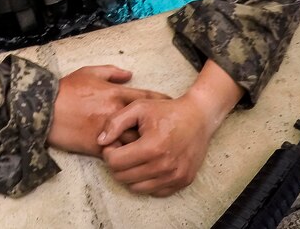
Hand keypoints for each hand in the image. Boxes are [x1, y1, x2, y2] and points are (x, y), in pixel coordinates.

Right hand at [48, 65, 168, 156]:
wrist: (45, 108)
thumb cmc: (66, 89)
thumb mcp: (89, 73)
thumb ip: (111, 72)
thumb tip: (129, 74)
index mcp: (115, 93)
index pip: (146, 99)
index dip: (162, 103)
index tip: (171, 107)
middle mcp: (116, 113)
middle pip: (146, 124)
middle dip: (159, 129)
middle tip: (170, 133)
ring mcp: (108, 132)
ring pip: (135, 142)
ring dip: (145, 146)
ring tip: (156, 150)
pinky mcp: (97, 147)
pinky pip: (119, 155)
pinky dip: (128, 158)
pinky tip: (135, 161)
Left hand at [97, 61, 242, 196]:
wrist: (198, 117)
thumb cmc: (166, 111)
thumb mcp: (138, 107)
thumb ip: (115, 122)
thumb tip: (100, 141)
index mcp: (152, 147)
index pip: (115, 163)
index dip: (109, 153)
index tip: (114, 144)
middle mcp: (164, 166)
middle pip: (123, 177)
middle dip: (117, 164)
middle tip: (122, 150)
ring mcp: (175, 176)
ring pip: (137, 188)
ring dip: (131, 174)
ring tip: (135, 157)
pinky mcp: (182, 181)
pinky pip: (154, 191)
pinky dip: (147, 181)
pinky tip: (148, 164)